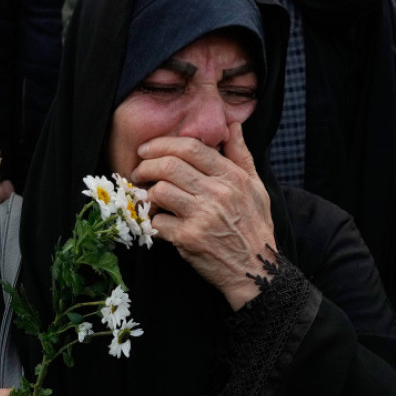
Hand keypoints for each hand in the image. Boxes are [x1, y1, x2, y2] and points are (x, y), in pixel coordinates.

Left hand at [131, 123, 276, 309]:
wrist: (256, 270)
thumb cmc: (255, 227)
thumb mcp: (256, 187)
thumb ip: (241, 155)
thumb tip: (233, 125)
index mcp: (232, 178)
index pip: (192, 148)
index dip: (163, 143)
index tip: (147, 149)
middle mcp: (217, 194)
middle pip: (169, 166)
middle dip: (146, 166)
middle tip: (139, 172)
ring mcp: (202, 216)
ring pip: (160, 191)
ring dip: (148, 195)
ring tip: (148, 199)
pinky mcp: (189, 239)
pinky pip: (158, 221)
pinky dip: (153, 222)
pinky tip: (160, 223)